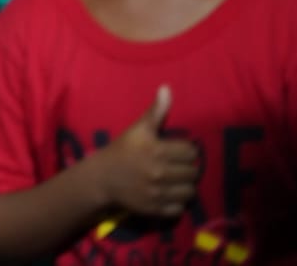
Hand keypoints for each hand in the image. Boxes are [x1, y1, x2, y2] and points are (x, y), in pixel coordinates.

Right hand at [95, 86, 199, 218]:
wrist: (102, 178)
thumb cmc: (122, 150)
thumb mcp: (138, 129)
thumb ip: (156, 111)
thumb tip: (166, 88)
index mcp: (156, 150)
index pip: (192, 152)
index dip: (186, 151)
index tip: (177, 151)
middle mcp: (158, 172)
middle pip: (194, 172)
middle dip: (187, 168)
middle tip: (177, 166)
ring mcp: (157, 192)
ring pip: (190, 191)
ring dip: (185, 186)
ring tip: (176, 180)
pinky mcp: (155, 208)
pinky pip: (180, 208)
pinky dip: (177, 202)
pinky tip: (168, 193)